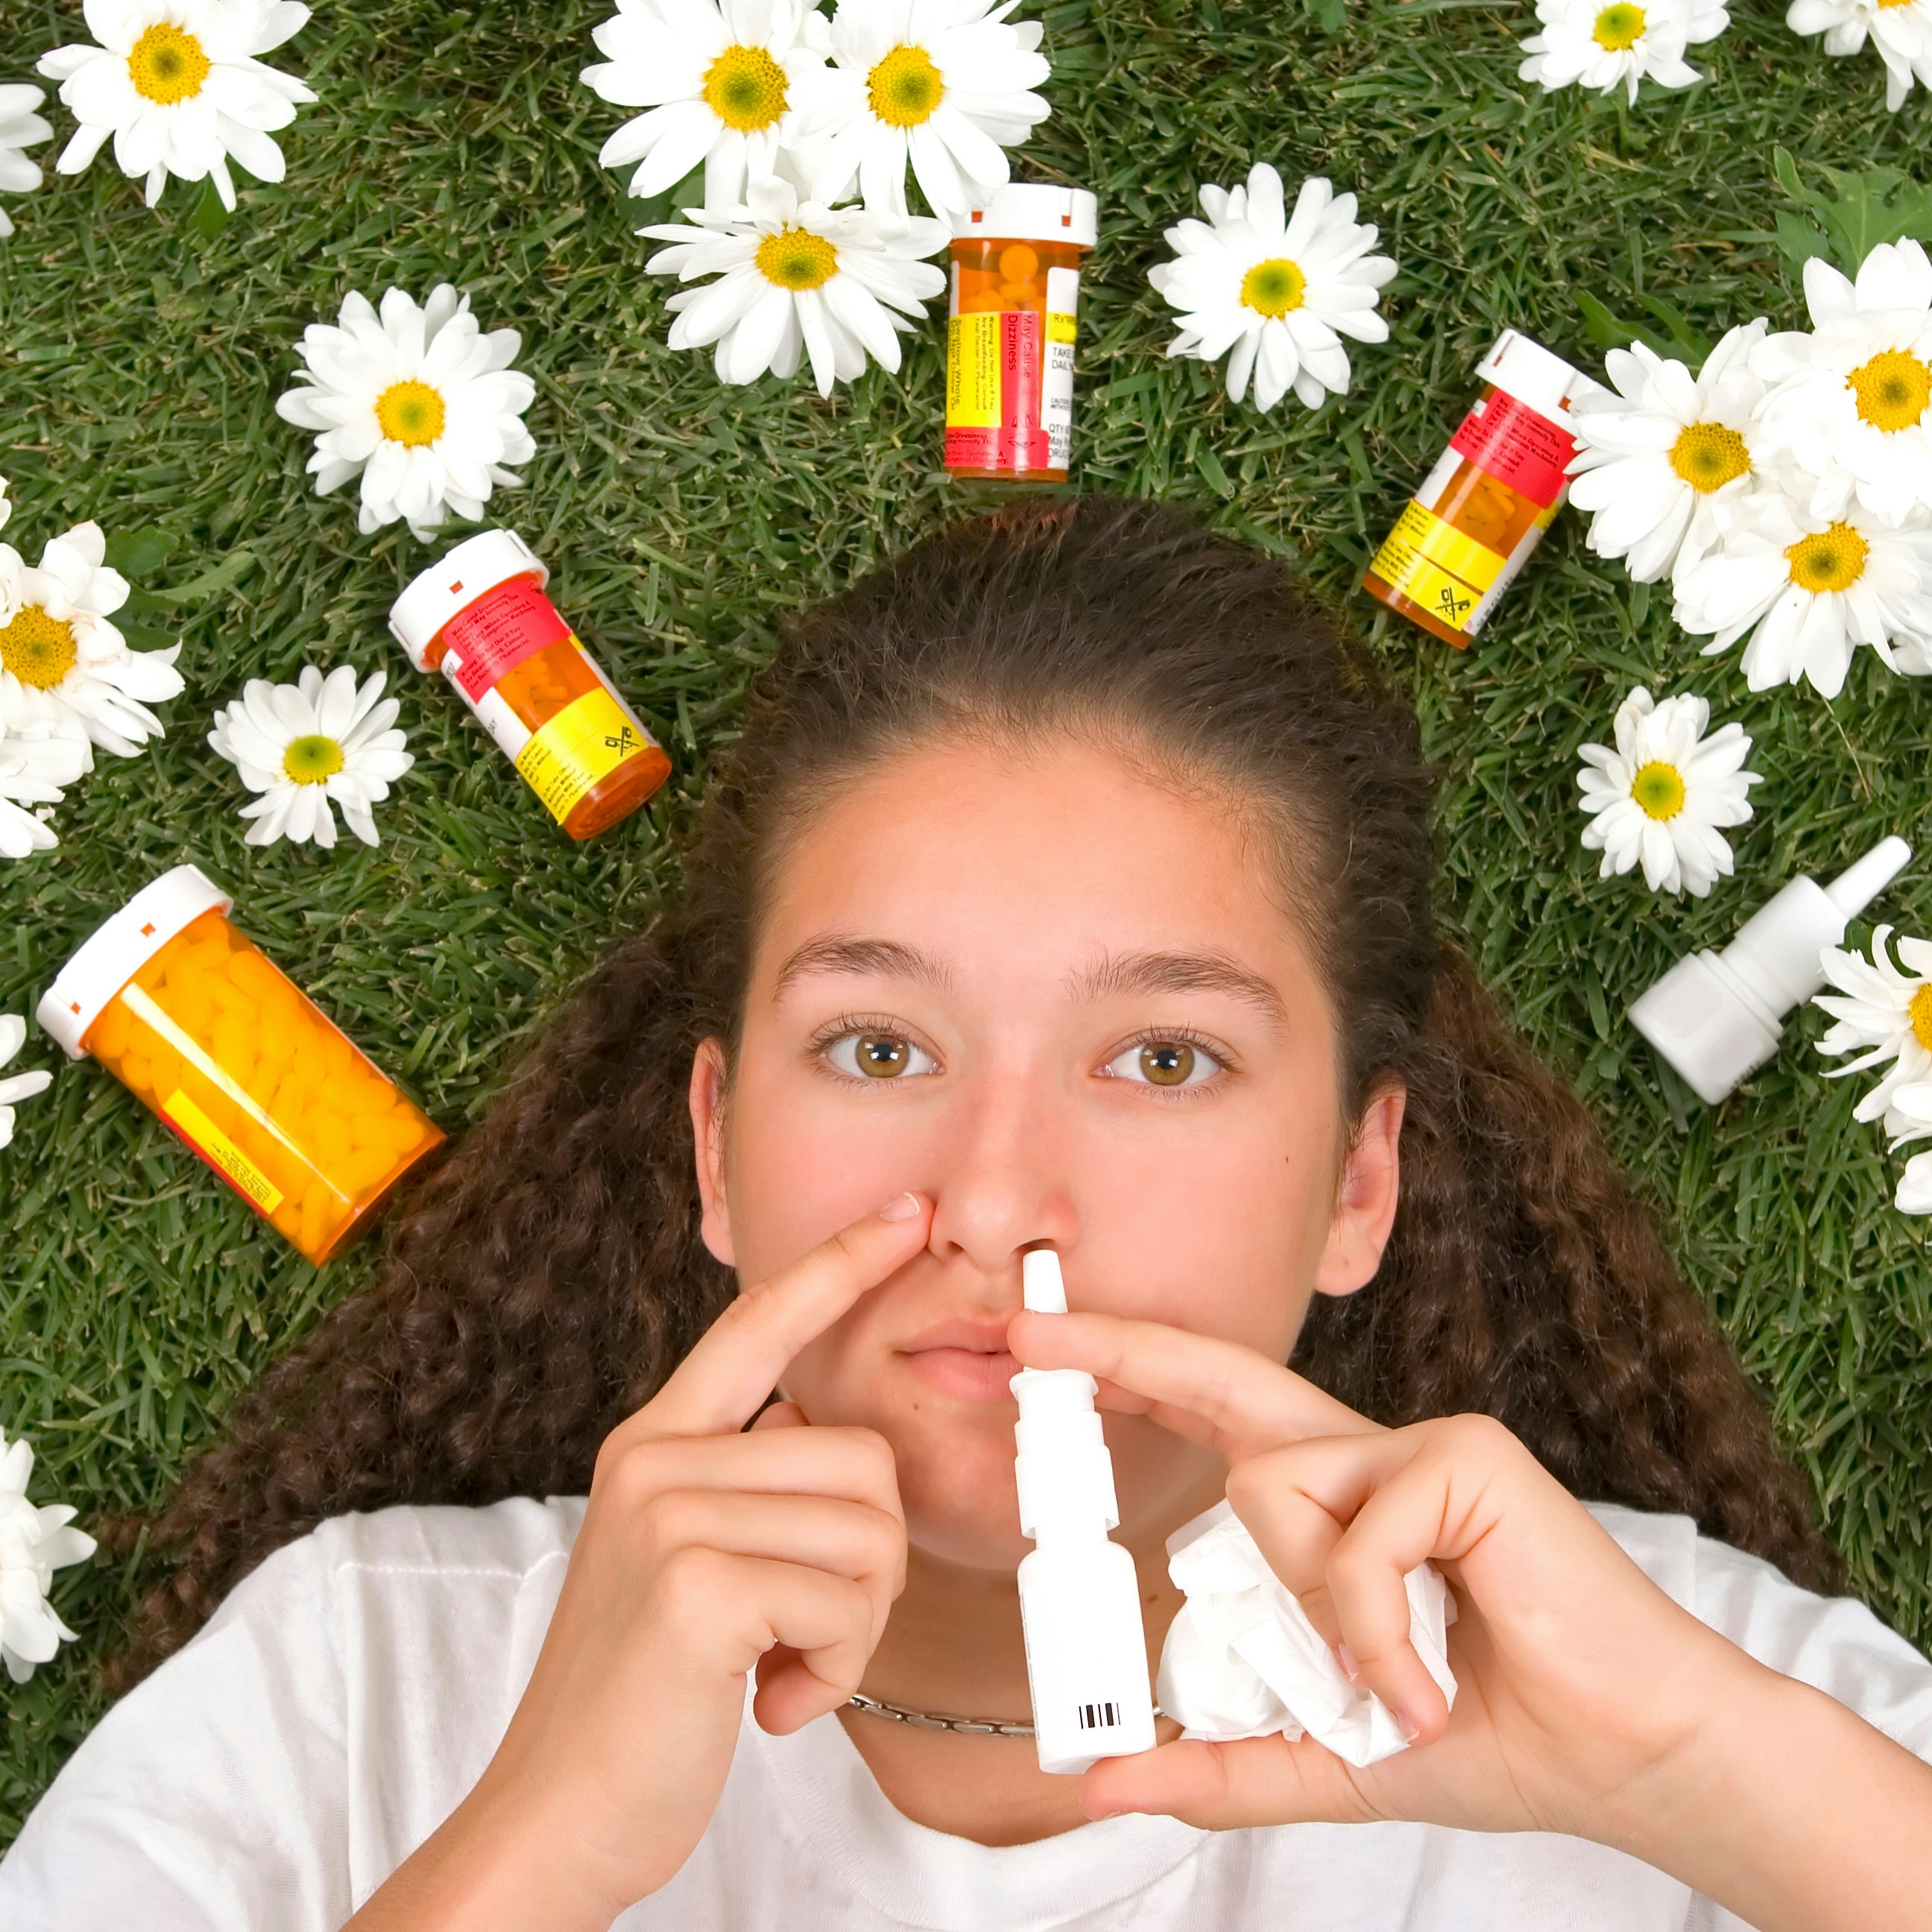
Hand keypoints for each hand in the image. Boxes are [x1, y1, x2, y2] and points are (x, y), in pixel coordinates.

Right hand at [349, 1194, 930, 1931]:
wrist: (559, 1815)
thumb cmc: (643, 1697)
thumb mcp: (684, 1560)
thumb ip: (745, 1486)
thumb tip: (828, 1430)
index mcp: (655, 1442)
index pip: (760, 1324)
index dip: (842, 1263)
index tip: (909, 1214)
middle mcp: (655, 1459)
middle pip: (864, 1458)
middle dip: (871, 1568)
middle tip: (803, 1635)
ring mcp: (670, 1515)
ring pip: (870, 1535)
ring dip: (852, 1629)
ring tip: (777, 1670)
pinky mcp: (697, 1585)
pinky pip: (844, 1603)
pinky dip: (832, 1671)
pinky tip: (767, 1703)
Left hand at [1007, 1306, 1769, 1844]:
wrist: (1627, 1758)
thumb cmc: (1492, 1737)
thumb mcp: (1325, 1757)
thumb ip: (1218, 1765)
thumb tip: (1099, 1784)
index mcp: (1338, 1508)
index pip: (1220, 1424)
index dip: (1140, 1377)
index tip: (1049, 1354)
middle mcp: (1367, 1460)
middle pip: (1227, 1383)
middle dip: (1126, 1349)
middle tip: (1029, 1334)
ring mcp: (1418, 1447)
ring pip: (1272, 1486)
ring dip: (1315, 1613)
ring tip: (1394, 1682)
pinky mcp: (1465, 1458)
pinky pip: (1356, 1539)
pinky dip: (1376, 1634)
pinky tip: (1428, 1684)